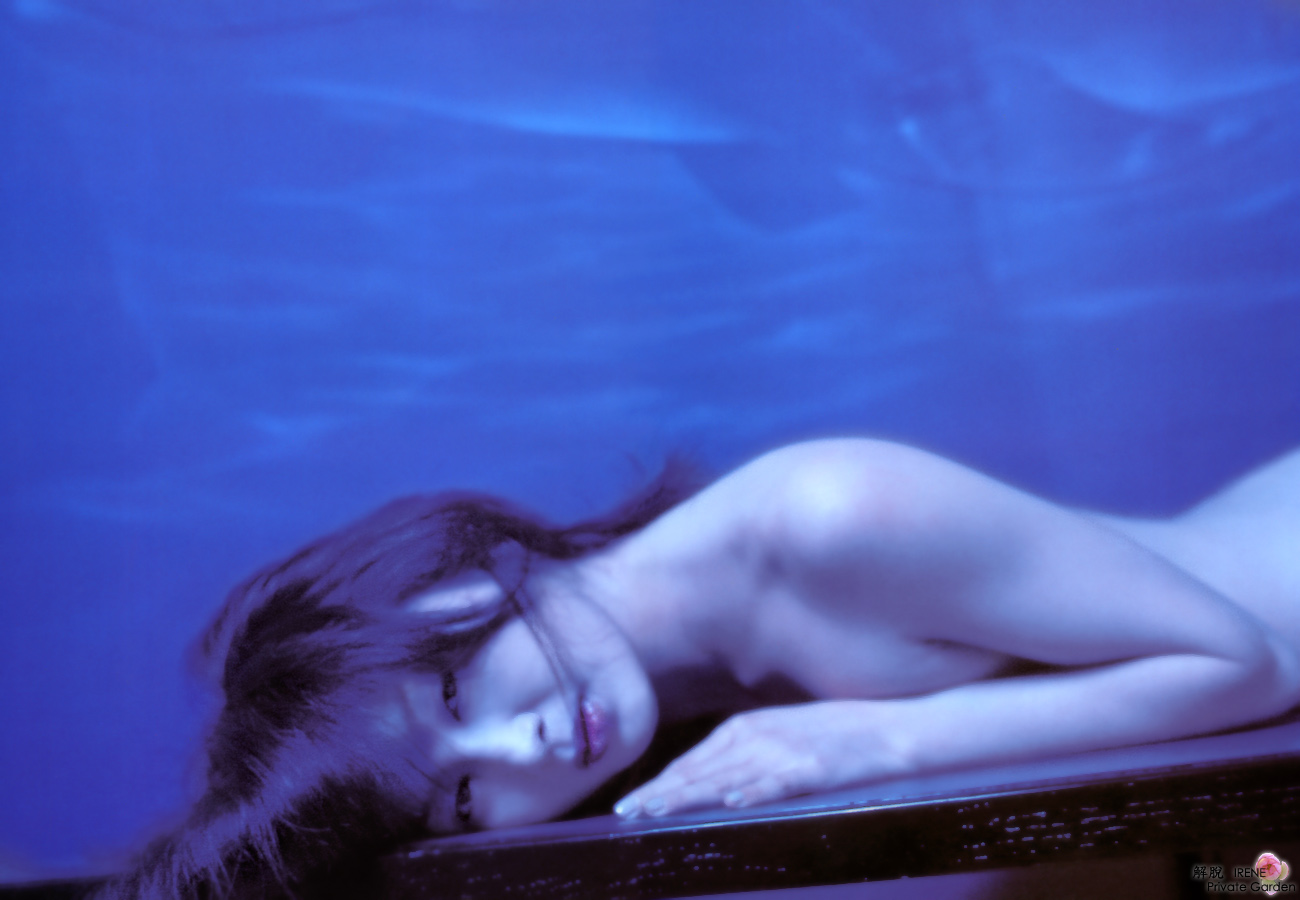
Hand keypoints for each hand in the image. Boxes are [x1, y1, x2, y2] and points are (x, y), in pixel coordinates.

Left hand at [613, 701, 907, 818]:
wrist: (891, 727)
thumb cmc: (837, 734)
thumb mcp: (781, 734)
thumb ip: (745, 752)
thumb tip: (708, 780)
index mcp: (748, 727)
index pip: (694, 760)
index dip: (661, 782)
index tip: (630, 801)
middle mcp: (760, 736)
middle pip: (701, 770)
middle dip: (661, 792)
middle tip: (626, 810)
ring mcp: (786, 751)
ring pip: (727, 777)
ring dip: (689, 796)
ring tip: (656, 811)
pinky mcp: (815, 766)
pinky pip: (778, 781)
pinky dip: (753, 791)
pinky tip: (729, 803)